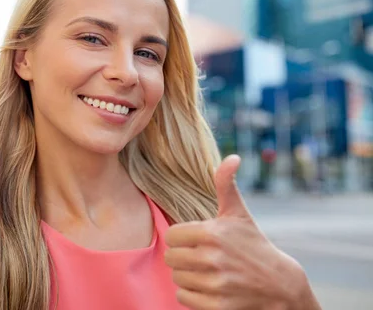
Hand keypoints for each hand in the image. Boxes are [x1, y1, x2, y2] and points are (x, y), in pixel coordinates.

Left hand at [164, 155, 320, 309]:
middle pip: (171, 258)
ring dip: (187, 276)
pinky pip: (183, 298)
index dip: (182, 238)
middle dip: (183, 258)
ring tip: (206, 272)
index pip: (172, 236)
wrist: (280, 285)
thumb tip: (232, 157)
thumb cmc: (254, 245)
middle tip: (200, 257)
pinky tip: (208, 287)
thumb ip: (226, 184)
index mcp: (212, 233)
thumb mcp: (239, 214)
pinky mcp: (216, 305)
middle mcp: (212, 258)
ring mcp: (215, 283)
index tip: (195, 241)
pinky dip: (192, 295)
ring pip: (177, 278)